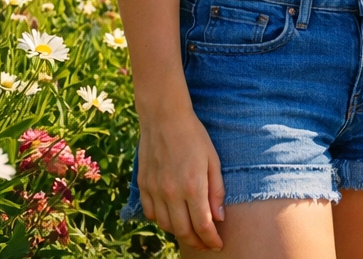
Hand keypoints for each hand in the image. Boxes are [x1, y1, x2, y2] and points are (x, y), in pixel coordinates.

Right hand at [137, 108, 226, 250]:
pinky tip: (172, 218)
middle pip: (183, 231)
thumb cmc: (194, 136)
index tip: (218, 245)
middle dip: (197, 242)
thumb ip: (216, 191)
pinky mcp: (143, 186)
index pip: (202, 225)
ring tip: (192, 232)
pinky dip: (162, 221)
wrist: (164, 118)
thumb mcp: (213, 160)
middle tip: (207, 244)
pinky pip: (151, 214)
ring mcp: (154, 190)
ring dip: (180, 233)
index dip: (211, 240)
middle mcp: (171, 193)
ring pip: (165, 225)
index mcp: (192, 186)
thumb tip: (219, 218)